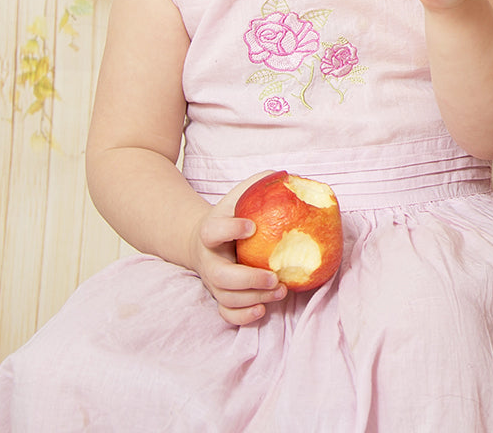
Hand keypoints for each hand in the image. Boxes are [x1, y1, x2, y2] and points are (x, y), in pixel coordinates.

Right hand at [190, 169, 286, 325]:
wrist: (205, 241)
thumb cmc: (232, 215)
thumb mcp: (239, 196)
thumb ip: (259, 184)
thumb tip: (287, 176)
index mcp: (210, 231)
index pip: (213, 231)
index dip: (230, 229)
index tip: (252, 226)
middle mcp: (209, 260)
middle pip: (220, 276)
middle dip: (248, 279)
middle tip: (274, 275)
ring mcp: (213, 282)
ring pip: (227, 298)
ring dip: (254, 297)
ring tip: (281, 290)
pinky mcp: (221, 296)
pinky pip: (227, 314)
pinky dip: (243, 316)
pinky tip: (263, 309)